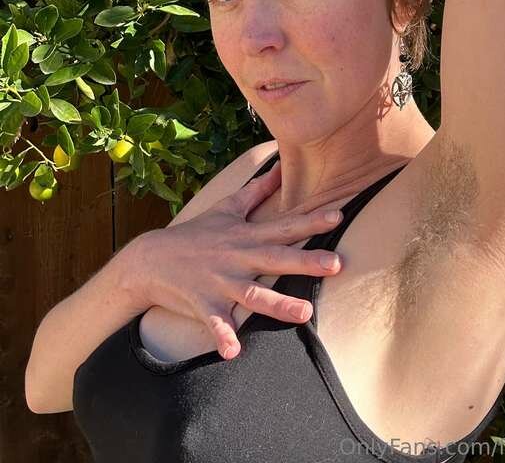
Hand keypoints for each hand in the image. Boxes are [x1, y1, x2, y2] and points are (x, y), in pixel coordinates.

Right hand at [131, 159, 343, 359]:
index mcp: (246, 235)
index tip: (338, 215)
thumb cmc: (195, 233)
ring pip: (254, 294)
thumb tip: (278, 169)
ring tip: (305, 313)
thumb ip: (256, 190)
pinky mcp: (203, 303)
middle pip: (276, 259)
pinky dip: (223, 336)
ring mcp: (221, 282)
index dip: (311, 221)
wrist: (150, 258)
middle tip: (337, 264)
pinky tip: (233, 351)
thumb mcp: (226, 207)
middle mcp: (237, 257)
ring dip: (278, 304)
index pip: (284, 227)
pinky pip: (215, 322)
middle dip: (306, 261)